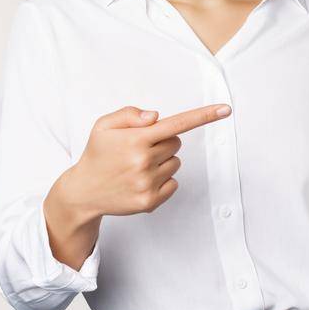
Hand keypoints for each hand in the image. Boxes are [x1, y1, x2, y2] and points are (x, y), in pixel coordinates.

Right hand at [57, 104, 233, 217]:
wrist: (82, 192)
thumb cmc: (98, 154)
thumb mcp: (104, 126)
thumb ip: (129, 114)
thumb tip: (157, 117)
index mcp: (135, 139)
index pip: (176, 124)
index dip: (204, 115)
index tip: (226, 109)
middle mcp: (143, 161)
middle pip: (176, 143)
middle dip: (162, 142)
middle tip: (138, 150)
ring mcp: (147, 183)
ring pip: (176, 163)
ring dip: (162, 162)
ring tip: (136, 167)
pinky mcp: (150, 201)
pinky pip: (174, 183)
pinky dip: (162, 181)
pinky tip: (140, 182)